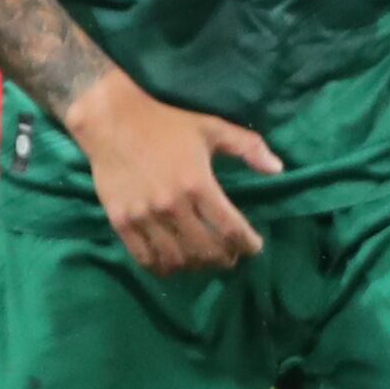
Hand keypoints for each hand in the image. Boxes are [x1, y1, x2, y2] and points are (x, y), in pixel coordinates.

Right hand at [62, 71, 280, 274]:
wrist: (110, 120)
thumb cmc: (165, 123)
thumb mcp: (212, 127)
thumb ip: (248, 147)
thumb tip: (278, 169)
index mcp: (198, 184)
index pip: (231, 229)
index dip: (248, 244)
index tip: (254, 246)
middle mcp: (172, 205)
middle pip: (206, 250)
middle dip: (225, 259)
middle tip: (231, 256)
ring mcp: (144, 216)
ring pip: (177, 259)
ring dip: (196, 266)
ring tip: (204, 261)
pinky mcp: (121, 221)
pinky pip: (145, 257)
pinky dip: (163, 268)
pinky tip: (172, 263)